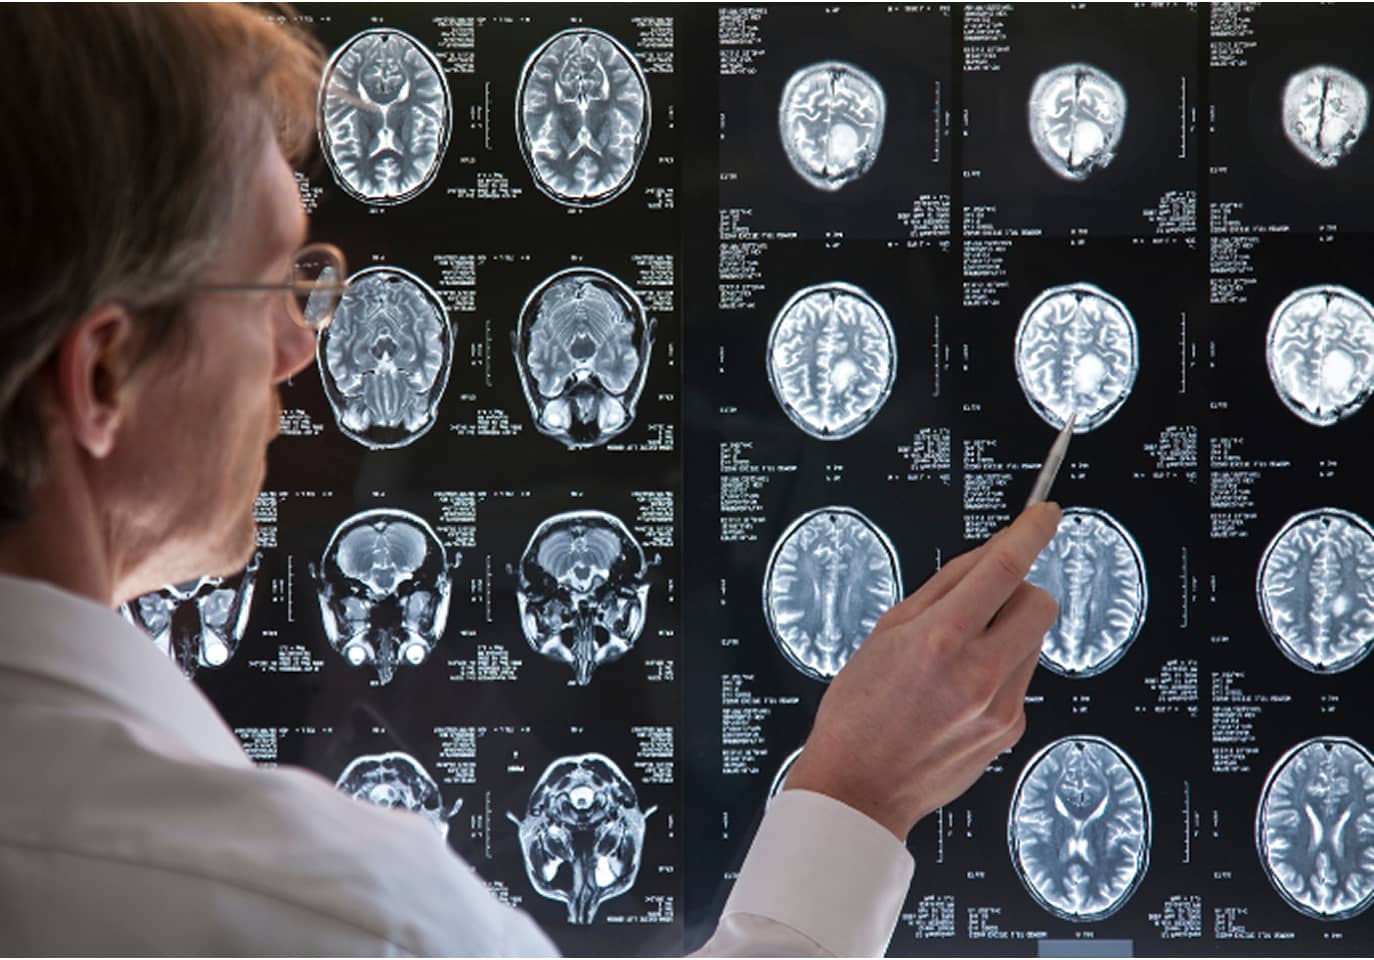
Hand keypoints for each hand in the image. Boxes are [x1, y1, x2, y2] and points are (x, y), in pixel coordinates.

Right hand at [782, 502, 1061, 839]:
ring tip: (958, 657)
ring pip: (1033, 641)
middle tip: (984, 602)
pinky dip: (999, 670)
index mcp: (940, 640)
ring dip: (1008, 633)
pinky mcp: (1010, 730)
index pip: (1004, 568)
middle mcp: (978, 674)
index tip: (1045, 514)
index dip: (1031, 532)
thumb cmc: (859, 711)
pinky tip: (959, 690)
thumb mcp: (885, 633)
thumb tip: (987, 557)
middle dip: (1019, 590)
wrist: (859, 787)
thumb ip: (942, 589)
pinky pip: (1021, 678)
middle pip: (1040, 602)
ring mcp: (1000, 707)